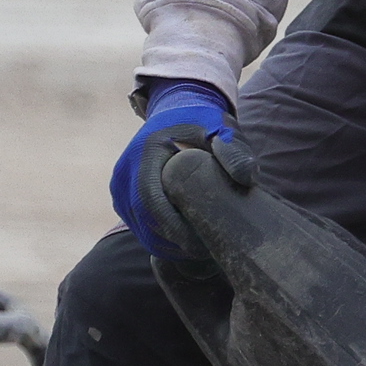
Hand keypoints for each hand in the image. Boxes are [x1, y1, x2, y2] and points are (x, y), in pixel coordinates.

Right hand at [109, 83, 231, 252]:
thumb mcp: (224, 128)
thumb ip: (236, 150)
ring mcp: (119, 186)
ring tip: (200, 251)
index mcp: (145, 153)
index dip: (176, 229)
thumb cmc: (204, 122)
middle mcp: (124, 171)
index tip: (205, 244)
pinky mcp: (122, 197)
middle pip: (145, 221)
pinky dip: (160, 239)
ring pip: (140, 229)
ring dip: (167, 245)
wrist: (177, 111)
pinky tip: (186, 244)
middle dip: (174, 243)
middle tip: (207, 254)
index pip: (153, 202)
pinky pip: (139, 226)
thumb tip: (246, 178)